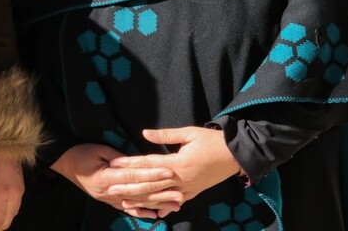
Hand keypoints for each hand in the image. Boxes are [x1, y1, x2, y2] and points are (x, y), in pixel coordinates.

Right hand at [50, 144, 178, 218]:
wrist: (64, 163)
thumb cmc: (81, 153)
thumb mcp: (99, 149)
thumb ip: (118, 158)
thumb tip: (136, 162)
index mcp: (106, 177)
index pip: (134, 176)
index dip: (152, 174)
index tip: (168, 172)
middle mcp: (109, 191)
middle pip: (139, 192)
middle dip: (161, 193)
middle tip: (179, 193)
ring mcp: (108, 199)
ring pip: (137, 203)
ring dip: (157, 204)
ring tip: (175, 204)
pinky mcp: (108, 201)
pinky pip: (127, 209)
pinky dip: (142, 212)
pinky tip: (156, 215)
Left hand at [108, 127, 240, 209]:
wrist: (236, 155)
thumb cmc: (212, 141)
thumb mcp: (189, 133)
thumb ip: (166, 135)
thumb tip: (144, 133)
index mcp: (178, 163)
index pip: (148, 164)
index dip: (130, 164)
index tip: (114, 164)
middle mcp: (181, 179)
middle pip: (151, 184)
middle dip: (130, 187)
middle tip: (111, 188)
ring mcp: (188, 188)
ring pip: (161, 197)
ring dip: (143, 201)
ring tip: (126, 203)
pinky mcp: (195, 192)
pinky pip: (177, 201)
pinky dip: (166, 207)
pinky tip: (156, 214)